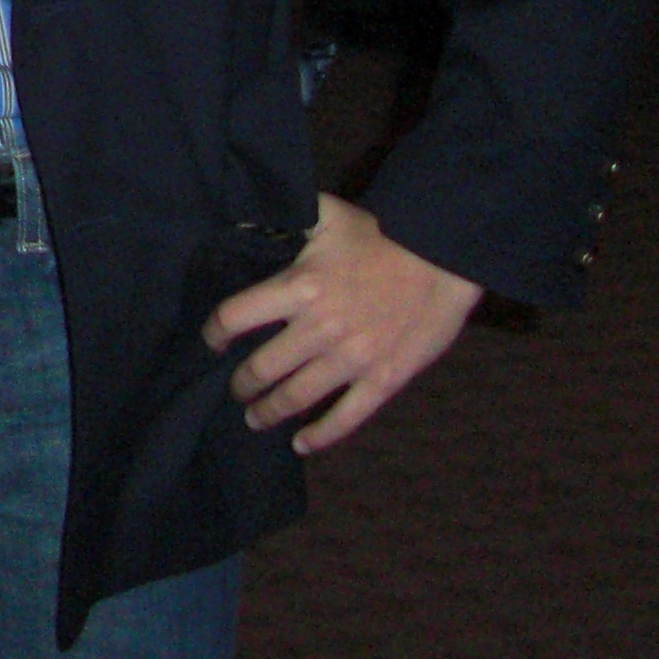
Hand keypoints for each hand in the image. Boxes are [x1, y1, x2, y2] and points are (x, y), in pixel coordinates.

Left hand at [203, 192, 483, 452]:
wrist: (447, 259)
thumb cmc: (383, 234)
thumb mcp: (327, 214)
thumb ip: (284, 214)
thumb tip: (244, 215)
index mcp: (299, 287)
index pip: (235, 317)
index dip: (214, 333)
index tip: (211, 342)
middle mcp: (319, 328)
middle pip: (261, 367)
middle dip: (241, 384)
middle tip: (235, 390)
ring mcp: (352, 358)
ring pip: (296, 397)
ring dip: (269, 412)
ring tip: (255, 418)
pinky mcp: (384, 379)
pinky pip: (346, 417)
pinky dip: (320, 435)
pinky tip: (301, 444)